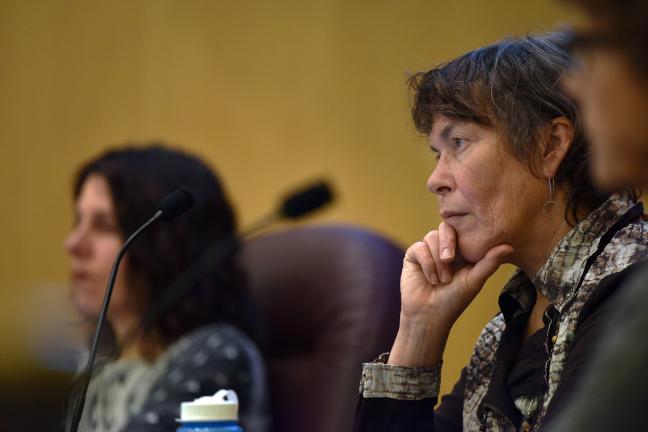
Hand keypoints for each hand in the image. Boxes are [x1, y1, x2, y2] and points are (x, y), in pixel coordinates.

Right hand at [389, 221, 512, 365]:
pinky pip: (419, 247)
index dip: (464, 237)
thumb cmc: (454, 301)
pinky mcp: (413, 256)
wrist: (429, 315)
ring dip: (437, 260)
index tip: (466, 255)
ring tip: (442, 280)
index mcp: (461, 251)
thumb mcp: (475, 280)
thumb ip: (490, 262)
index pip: (462, 230)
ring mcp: (427, 251)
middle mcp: (443, 248)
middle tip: (449, 260)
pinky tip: (431, 279)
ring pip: (431, 237)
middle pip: (445, 228)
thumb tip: (510, 246)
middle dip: (448, 244)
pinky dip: (427, 264)